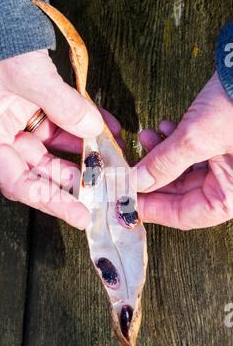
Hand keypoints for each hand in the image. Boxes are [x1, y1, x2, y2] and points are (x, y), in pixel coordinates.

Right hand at [0, 50, 122, 228]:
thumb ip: (63, 105)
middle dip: (71, 180)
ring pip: (51, 150)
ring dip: (81, 155)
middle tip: (102, 189)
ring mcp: (15, 120)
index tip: (80, 214)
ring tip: (110, 160)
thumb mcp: (30, 75)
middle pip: (36, 171)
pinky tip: (105, 127)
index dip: (49, 201)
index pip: (17, 182)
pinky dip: (81, 126)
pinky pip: (58, 125)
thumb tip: (94, 131)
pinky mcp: (30, 107)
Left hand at [136, 72, 232, 229]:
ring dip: (159, 157)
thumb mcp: (197, 138)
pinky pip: (190, 154)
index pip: (182, 215)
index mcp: (231, 196)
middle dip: (150, 178)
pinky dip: (172, 144)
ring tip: (144, 139)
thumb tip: (137, 182)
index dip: (150, 208)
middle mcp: (229, 185)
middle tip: (125, 171)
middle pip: (179, 194)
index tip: (123, 199)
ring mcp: (226, 166)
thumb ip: (164, 164)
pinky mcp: (220, 146)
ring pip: (181, 172)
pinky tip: (161, 129)